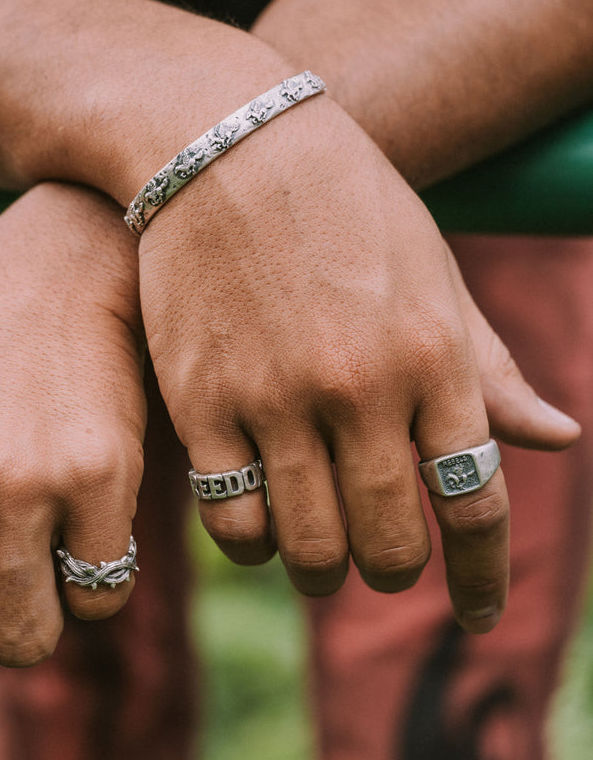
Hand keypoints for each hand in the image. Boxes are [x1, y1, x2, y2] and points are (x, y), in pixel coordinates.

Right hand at [139, 96, 577, 628]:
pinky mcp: (201, 405)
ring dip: (321, 569)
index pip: (476, 501)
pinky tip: (257, 526)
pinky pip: (232, 520)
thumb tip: (560, 440)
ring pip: (308, 547)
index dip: (484, 575)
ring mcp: (276, 400)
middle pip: (389, 543)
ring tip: (318, 557)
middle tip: (383, 567)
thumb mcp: (433, 274)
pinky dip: (251, 542)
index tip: (482, 616)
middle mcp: (361, 388)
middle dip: (394, 573)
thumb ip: (489, 369)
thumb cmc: (344, 204)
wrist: (224, 142)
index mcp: (434, 356)